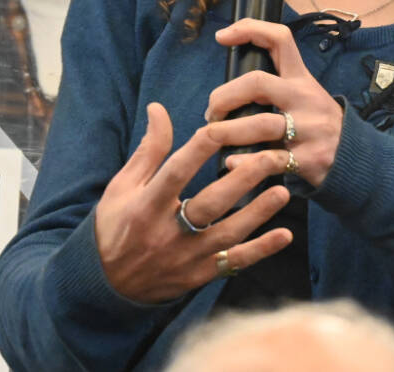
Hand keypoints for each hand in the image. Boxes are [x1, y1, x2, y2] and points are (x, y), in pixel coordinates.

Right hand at [93, 103, 292, 303]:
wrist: (108, 284)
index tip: (221, 127)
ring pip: (228, 235)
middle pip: (210, 204)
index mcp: (146, 206)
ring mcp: (186, 257)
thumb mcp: (122, 186)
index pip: (175, 172)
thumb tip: (158, 108)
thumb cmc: (116, 225)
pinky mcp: (199, 275)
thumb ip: (148, 149)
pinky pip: (234, 263)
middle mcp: (168, 232)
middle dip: (242, 180)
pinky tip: (284, 235)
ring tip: (282, 191)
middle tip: (271, 157)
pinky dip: (260, 251)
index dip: (198, 149)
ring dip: (257, 213)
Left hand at [208, 18, 343, 187]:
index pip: (280, 39)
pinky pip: (270, 158)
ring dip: (226, 132)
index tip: (221, 36)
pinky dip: (244, 162)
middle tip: (211, 113)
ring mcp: (310, 128)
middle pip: (257, 83)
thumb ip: (275, 86)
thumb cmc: (317, 125)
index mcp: (301, 78)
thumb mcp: (304, 96)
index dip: (249, 29)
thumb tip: (231, 85)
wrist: (356, 159)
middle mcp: (306, 98)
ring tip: (212, 138)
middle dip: (224, 96)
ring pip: (260, 124)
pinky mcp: (310, 158)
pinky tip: (231, 163)